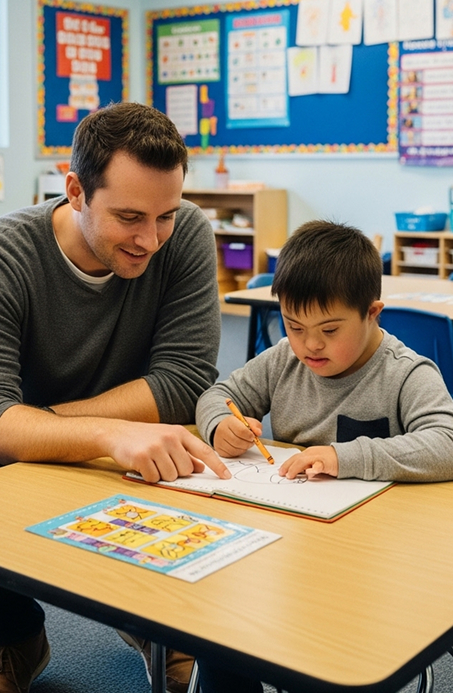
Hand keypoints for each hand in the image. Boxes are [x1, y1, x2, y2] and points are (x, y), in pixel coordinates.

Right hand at [106, 422, 231, 482]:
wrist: (117, 433)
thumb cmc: (146, 437)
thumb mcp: (168, 440)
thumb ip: (185, 453)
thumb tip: (200, 467)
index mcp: (180, 433)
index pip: (204, 451)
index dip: (217, 465)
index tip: (226, 476)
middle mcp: (170, 438)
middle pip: (186, 470)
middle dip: (176, 472)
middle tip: (162, 462)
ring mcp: (156, 447)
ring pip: (171, 476)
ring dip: (161, 475)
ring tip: (152, 462)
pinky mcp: (142, 457)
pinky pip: (154, 478)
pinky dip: (148, 477)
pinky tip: (142, 466)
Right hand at [213, 415, 262, 457]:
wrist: (225, 428)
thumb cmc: (238, 425)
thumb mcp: (248, 421)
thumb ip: (255, 426)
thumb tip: (258, 433)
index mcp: (229, 421)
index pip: (241, 430)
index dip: (249, 435)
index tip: (253, 437)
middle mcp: (222, 431)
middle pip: (238, 442)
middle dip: (248, 443)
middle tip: (251, 442)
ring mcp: (219, 441)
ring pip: (235, 449)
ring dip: (244, 448)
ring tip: (246, 443)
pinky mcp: (219, 450)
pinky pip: (232, 454)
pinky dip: (238, 452)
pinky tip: (239, 447)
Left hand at [279, 446, 338, 479]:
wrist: (345, 456)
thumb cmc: (329, 459)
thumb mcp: (315, 461)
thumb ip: (306, 466)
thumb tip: (295, 473)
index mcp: (308, 453)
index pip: (294, 458)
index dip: (286, 464)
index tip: (280, 471)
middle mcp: (311, 454)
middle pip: (296, 459)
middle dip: (288, 466)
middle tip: (282, 474)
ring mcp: (318, 457)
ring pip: (304, 461)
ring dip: (295, 468)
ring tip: (290, 475)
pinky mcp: (326, 463)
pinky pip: (319, 465)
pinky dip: (313, 469)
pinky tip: (309, 473)